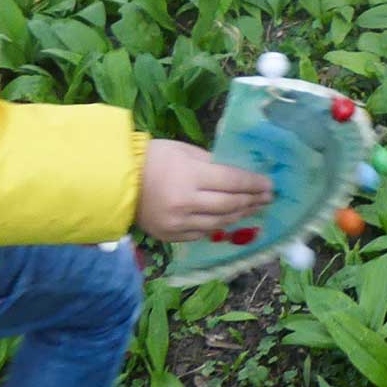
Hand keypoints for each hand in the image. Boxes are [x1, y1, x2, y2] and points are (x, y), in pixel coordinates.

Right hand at [136, 139, 273, 242]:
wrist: (116, 182)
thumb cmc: (151, 158)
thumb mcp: (184, 151)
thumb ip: (211, 164)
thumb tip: (237, 175)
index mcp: (190, 177)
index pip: (233, 181)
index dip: (254, 184)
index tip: (270, 184)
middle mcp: (186, 203)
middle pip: (230, 205)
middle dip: (252, 201)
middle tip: (267, 198)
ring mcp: (178, 223)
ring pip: (219, 223)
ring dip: (240, 215)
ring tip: (254, 209)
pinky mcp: (170, 236)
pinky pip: (202, 233)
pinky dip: (217, 226)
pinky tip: (229, 220)